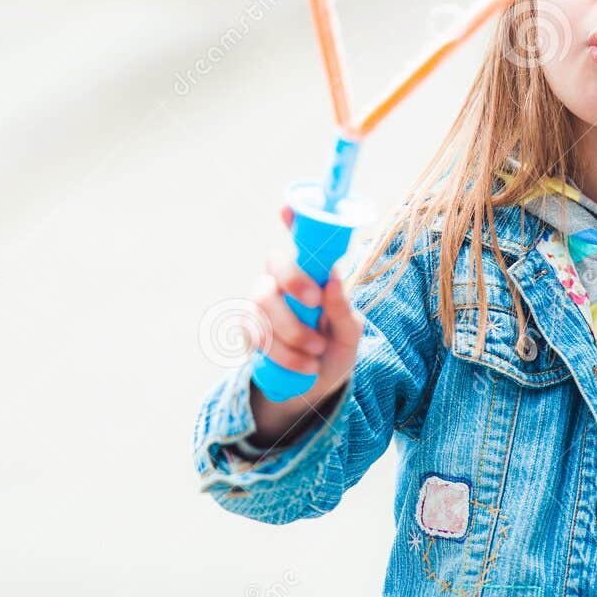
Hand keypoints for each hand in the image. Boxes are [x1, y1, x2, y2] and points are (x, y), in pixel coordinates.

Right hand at [246, 203, 363, 415]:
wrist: (310, 388)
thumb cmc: (333, 351)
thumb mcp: (350, 336)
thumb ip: (343, 310)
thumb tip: (333, 278)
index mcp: (312, 275)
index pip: (300, 241)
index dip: (292, 219)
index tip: (287, 208)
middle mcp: (282, 280)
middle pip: (274, 263)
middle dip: (294, 282)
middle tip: (315, 303)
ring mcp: (260, 302)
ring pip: (262, 300)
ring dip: (292, 330)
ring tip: (316, 352)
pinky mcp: (247, 327)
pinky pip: (255, 331)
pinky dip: (282, 353)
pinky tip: (302, 365)